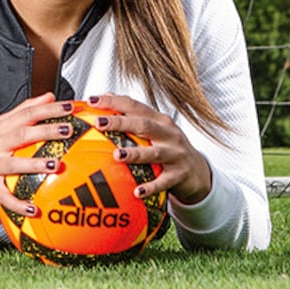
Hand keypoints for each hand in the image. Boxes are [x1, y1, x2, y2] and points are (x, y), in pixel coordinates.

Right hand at [0, 93, 74, 214]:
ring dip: (36, 164)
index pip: (26, 114)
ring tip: (55, 165)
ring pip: (14, 164)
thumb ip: (23, 112)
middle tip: (67, 130)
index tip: (68, 107)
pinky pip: (5, 197)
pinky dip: (19, 203)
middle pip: (22, 135)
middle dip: (46, 131)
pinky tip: (33, 208)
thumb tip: (49, 97)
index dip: (48, 109)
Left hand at [86, 93, 212, 204]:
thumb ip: (134, 116)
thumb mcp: (155, 129)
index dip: (113, 102)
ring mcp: (175, 154)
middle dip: (120, 122)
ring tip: (117, 155)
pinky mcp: (179, 175)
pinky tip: (137, 191)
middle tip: (99, 123)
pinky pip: (164, 182)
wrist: (198, 171)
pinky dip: (151, 186)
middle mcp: (168, 134)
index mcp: (159, 120)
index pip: (134, 106)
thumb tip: (106, 97)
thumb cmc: (169, 148)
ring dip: (135, 153)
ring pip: (154, 152)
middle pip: (143, 124)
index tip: (92, 101)